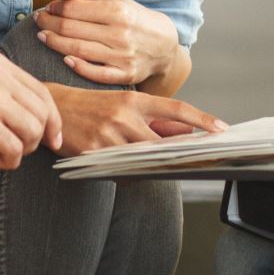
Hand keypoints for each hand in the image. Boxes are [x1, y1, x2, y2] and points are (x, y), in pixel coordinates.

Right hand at [0, 51, 61, 170]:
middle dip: (35, 139)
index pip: (42, 92)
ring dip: (19, 150)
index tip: (53, 140)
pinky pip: (15, 149)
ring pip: (33, 131)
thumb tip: (50, 121)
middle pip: (43, 112)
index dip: (53, 121)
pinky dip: (6, 161)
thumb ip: (9, 98)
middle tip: (12, 149)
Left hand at [33, 0, 179, 84]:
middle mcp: (121, 34)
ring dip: (55, 43)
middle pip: (73, 29)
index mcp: (119, 11)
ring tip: (43, 36)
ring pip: (79, 50)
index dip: (55, 8)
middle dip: (49, 24)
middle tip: (38, 21)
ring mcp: (123, 56)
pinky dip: (78, 66)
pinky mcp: (125, 75)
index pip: (75, 8)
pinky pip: (96, 73)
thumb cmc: (134, 19)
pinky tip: (64, 59)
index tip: (47, 8)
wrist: (164, 46)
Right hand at [47, 84, 225, 155]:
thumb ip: (156, 120)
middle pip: (162, 142)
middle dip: (176, 154)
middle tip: (193, 161)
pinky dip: (127, 174)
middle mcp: (124, 115)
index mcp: (134, 100)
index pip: (175, 108)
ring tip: (149, 163)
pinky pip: (121, 172)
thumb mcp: (124, 105)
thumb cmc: (92, 106)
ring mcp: (109, 135)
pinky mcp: (94, 152)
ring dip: (149, 166)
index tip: (221, 128)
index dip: (201, 119)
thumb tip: (187, 132)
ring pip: (143, 160)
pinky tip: (122, 168)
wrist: (52, 107)